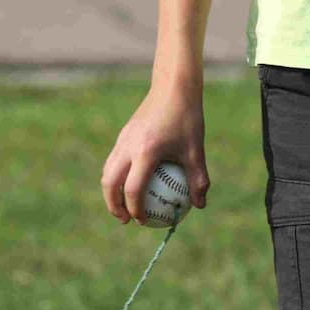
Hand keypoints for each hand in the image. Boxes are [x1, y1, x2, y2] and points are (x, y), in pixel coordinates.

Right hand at [100, 83, 209, 223]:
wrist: (173, 87)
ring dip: (111, 191)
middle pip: (110, 183)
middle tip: (125, 219)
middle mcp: (128, 146)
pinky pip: (114, 160)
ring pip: (108, 171)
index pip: (133, 189)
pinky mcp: (123, 133)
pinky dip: (116, 175)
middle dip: (114, 205)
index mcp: (146, 152)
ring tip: (123, 205)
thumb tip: (201, 205)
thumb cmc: (187, 119)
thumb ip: (198, 178)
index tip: (142, 221)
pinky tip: (130, 181)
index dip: (135, 209)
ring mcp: (123, 139)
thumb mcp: (196, 150)